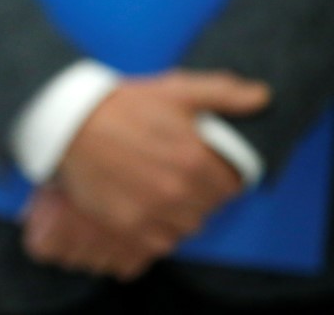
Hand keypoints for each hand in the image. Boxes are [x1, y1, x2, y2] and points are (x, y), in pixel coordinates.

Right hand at [25, 69, 269, 278]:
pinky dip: (158, 231)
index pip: (231, 186)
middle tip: (179, 178)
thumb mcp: (175, 90)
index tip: (206, 169)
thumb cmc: (123, 105)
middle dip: (200, 195)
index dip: (221, 177)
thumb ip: (222, 93)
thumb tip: (262, 97)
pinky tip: (146, 210)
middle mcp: (178, 191)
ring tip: (162, 195)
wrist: (71, 123)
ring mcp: (152, 211)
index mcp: (195, 159)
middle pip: (208, 208)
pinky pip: (159, 243)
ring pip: (186, 228)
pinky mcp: (127, 225)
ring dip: (180, 215)